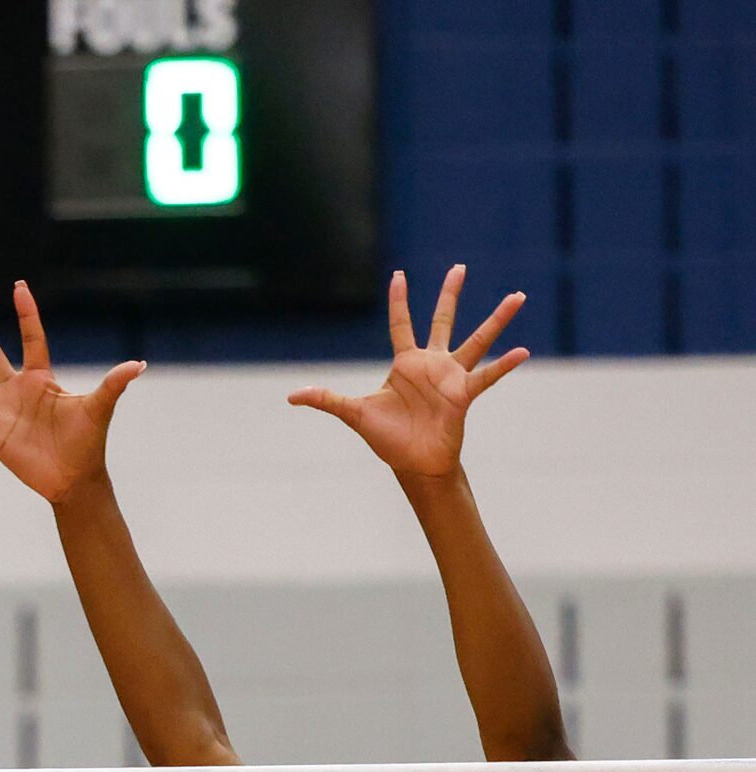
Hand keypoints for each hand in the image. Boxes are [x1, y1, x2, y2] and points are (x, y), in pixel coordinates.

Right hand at [0, 281, 144, 506]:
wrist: (74, 478)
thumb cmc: (89, 442)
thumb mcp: (99, 409)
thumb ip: (112, 385)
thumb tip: (138, 365)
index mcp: (40, 379)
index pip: (31, 338)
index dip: (26, 313)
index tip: (18, 285)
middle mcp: (16, 391)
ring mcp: (1, 414)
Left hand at [289, 265, 526, 483]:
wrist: (413, 463)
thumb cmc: (388, 437)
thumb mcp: (353, 414)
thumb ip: (327, 400)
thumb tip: (292, 395)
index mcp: (405, 364)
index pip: (401, 324)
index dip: (399, 300)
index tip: (399, 275)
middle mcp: (431, 364)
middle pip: (442, 320)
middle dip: (449, 294)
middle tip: (459, 267)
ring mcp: (451, 377)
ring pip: (477, 340)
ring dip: (497, 320)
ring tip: (518, 296)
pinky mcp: (464, 394)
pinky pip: (487, 376)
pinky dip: (504, 365)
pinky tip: (522, 351)